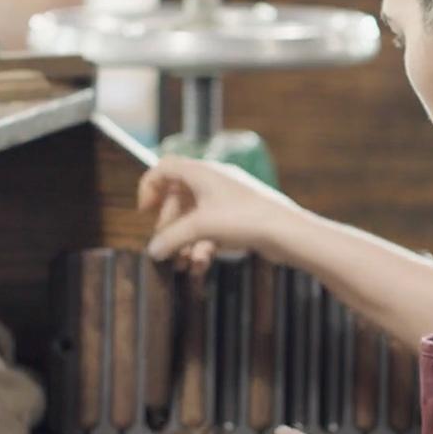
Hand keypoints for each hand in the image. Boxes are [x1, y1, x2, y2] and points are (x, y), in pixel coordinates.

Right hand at [137, 156, 300, 274]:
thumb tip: (153, 251)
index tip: (145, 212)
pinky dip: (203, 246)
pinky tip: (201, 265)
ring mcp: (227, 199)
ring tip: (183, 265)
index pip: (164, 168)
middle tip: (165, 249)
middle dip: (169, 227)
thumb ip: (170, 238)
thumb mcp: (199, 228)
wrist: (287, 232)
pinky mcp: (239, 217)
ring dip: (185, 242)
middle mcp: (213, 181)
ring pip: (194, 218)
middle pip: (177, 199)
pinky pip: (211, 229)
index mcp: (201, 172)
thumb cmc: (244, 219)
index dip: (149, 187)